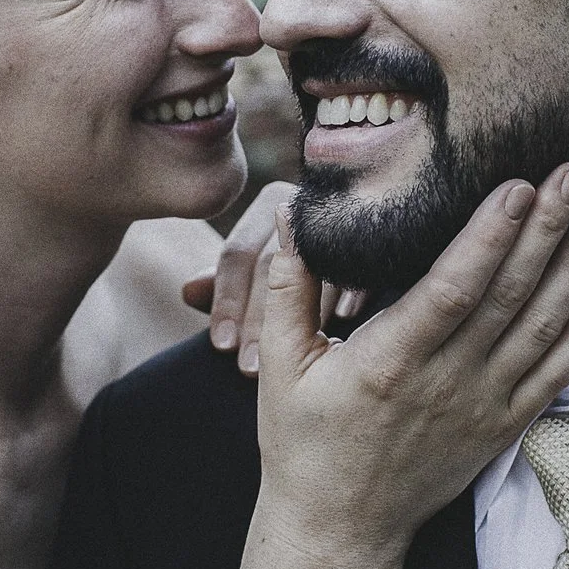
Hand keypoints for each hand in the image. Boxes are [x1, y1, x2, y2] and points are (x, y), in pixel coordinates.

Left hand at [184, 181, 365, 375]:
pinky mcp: (380, 228)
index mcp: (267, 209)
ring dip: (304, 311)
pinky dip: (354, 287)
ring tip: (292, 354)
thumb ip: (222, 288)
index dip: (226, 301)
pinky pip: (363, 257)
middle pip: (272, 261)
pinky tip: (345, 316)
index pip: (237, 255)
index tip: (222, 346)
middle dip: (257, 319)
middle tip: (248, 368)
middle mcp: (303, 201)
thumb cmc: (289, 288)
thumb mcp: (252, 289)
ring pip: (314, 262)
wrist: (372, 273)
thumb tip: (188, 291)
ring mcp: (344, 211)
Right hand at [252, 164, 568, 565]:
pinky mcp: (502, 428)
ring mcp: (481, 408)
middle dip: (547, 229)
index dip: (490, 236)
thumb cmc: (305, 444)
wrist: (341, 531)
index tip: (518, 185)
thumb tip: (296, 217)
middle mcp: (445, 383)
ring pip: (541, 328)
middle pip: (509, 296)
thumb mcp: (281, 367)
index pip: (453, 288)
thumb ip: (290, 288)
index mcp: (390, 362)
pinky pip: (555, 376)